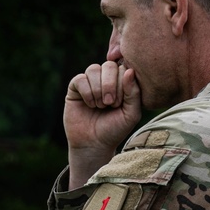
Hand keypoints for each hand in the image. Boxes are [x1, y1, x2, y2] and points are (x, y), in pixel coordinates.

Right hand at [64, 63, 141, 188]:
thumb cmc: (115, 129)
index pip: (124, 68)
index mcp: (121, 82)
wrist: (94, 144)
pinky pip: (80, 78)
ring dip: (98, 89)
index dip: (122, 83)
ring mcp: (90, 82)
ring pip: (93, 69)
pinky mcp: (75, 88)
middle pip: (109, 65)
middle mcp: (105, 79)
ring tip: (100, 105)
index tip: (120, 103)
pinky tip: (89, 104)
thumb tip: (129, 71)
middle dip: (110, 84)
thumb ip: (134, 93)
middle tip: (110, 103)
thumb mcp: (131, 113)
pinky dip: (86, 92)